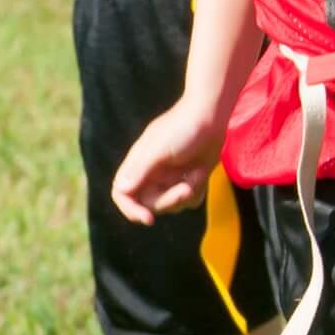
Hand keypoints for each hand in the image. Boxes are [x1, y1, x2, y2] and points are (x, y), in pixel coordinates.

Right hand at [112, 100, 228, 224]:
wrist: (213, 116)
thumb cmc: (184, 128)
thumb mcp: (160, 148)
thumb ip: (141, 169)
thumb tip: (121, 190)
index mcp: (138, 165)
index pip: (122, 194)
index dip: (130, 209)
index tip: (148, 218)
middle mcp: (151, 174)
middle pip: (150, 203)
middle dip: (169, 200)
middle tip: (186, 188)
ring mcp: (170, 177)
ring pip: (172, 204)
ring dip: (187, 193)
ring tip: (197, 172)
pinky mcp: (188, 178)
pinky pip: (190, 199)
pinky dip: (198, 190)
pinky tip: (202, 172)